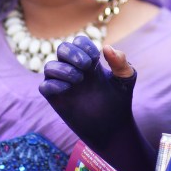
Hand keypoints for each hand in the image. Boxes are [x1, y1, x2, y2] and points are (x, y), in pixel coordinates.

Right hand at [39, 35, 135, 150]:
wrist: (113, 127)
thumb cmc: (120, 101)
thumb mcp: (125, 79)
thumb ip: (120, 62)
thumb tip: (106, 47)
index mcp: (90, 62)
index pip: (79, 42)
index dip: (84, 46)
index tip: (96, 59)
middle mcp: (75, 70)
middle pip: (62, 48)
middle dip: (72, 53)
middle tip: (86, 65)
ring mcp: (64, 84)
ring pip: (49, 66)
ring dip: (63, 69)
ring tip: (79, 80)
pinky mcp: (56, 100)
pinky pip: (44, 86)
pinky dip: (54, 84)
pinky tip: (68, 89)